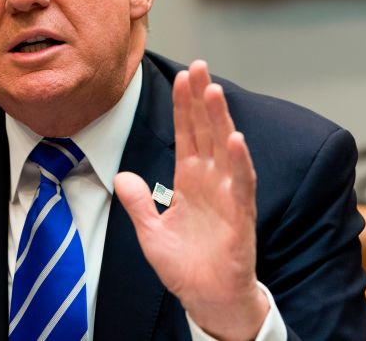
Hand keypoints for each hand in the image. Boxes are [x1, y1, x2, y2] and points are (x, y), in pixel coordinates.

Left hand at [115, 60, 268, 340]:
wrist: (207, 299)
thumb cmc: (186, 266)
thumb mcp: (150, 231)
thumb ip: (137, 202)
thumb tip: (123, 175)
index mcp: (190, 181)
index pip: (187, 135)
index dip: (184, 107)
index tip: (181, 76)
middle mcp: (211, 182)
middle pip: (207, 132)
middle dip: (202, 100)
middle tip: (199, 66)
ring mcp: (228, 197)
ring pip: (225, 150)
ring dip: (221, 121)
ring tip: (214, 91)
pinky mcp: (241, 217)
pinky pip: (242, 186)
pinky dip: (239, 163)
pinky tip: (235, 139)